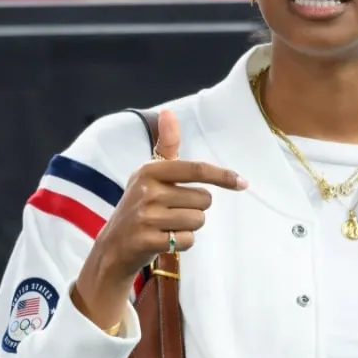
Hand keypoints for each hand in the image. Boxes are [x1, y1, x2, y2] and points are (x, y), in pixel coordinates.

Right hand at [69, 109, 245, 332]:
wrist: (114, 245)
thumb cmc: (141, 205)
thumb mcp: (150, 174)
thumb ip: (166, 146)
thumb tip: (168, 111)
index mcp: (149, 171)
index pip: (196, 169)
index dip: (222, 176)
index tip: (242, 182)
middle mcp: (146, 190)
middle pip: (204, 200)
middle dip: (195, 208)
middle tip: (171, 211)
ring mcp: (145, 216)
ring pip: (198, 220)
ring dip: (189, 226)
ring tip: (166, 225)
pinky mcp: (147, 240)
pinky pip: (187, 240)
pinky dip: (181, 242)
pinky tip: (163, 239)